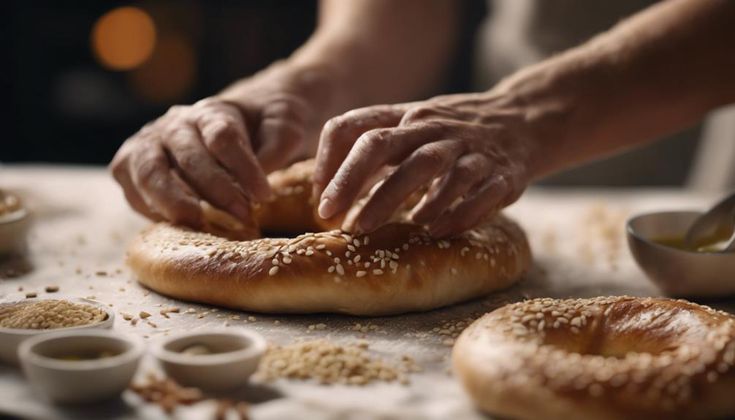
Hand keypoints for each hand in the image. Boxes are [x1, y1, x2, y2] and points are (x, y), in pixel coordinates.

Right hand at [110, 62, 335, 226]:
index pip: (223, 138)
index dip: (243, 169)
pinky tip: (183, 227)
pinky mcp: (131, 168)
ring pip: (151, 174)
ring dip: (175, 204)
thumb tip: (262, 176)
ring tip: (201, 227)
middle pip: (188, 158)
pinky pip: (134, 192)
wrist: (234, 125)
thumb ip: (279, 145)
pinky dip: (154, 212)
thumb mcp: (282, 127)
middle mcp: (174, 125)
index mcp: (212, 113)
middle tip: (243, 218)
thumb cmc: (261, 129)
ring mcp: (148, 145)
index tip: (264, 196)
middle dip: (216, 193)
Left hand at [312, 92, 537, 236]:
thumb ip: (374, 150)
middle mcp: (434, 128)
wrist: (526, 121)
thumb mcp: (415, 127)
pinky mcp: (503, 172)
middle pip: (385, 144)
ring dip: (396, 196)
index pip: (355, 126)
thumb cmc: (454, 134)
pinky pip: (480, 191)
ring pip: (430, 165)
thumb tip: (325, 190)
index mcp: (407, 118)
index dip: (330, 159)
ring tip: (370, 227)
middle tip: (332, 217)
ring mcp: (470, 148)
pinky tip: (437, 231)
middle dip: (353, 179)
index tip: (320, 197)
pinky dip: (457, 211)